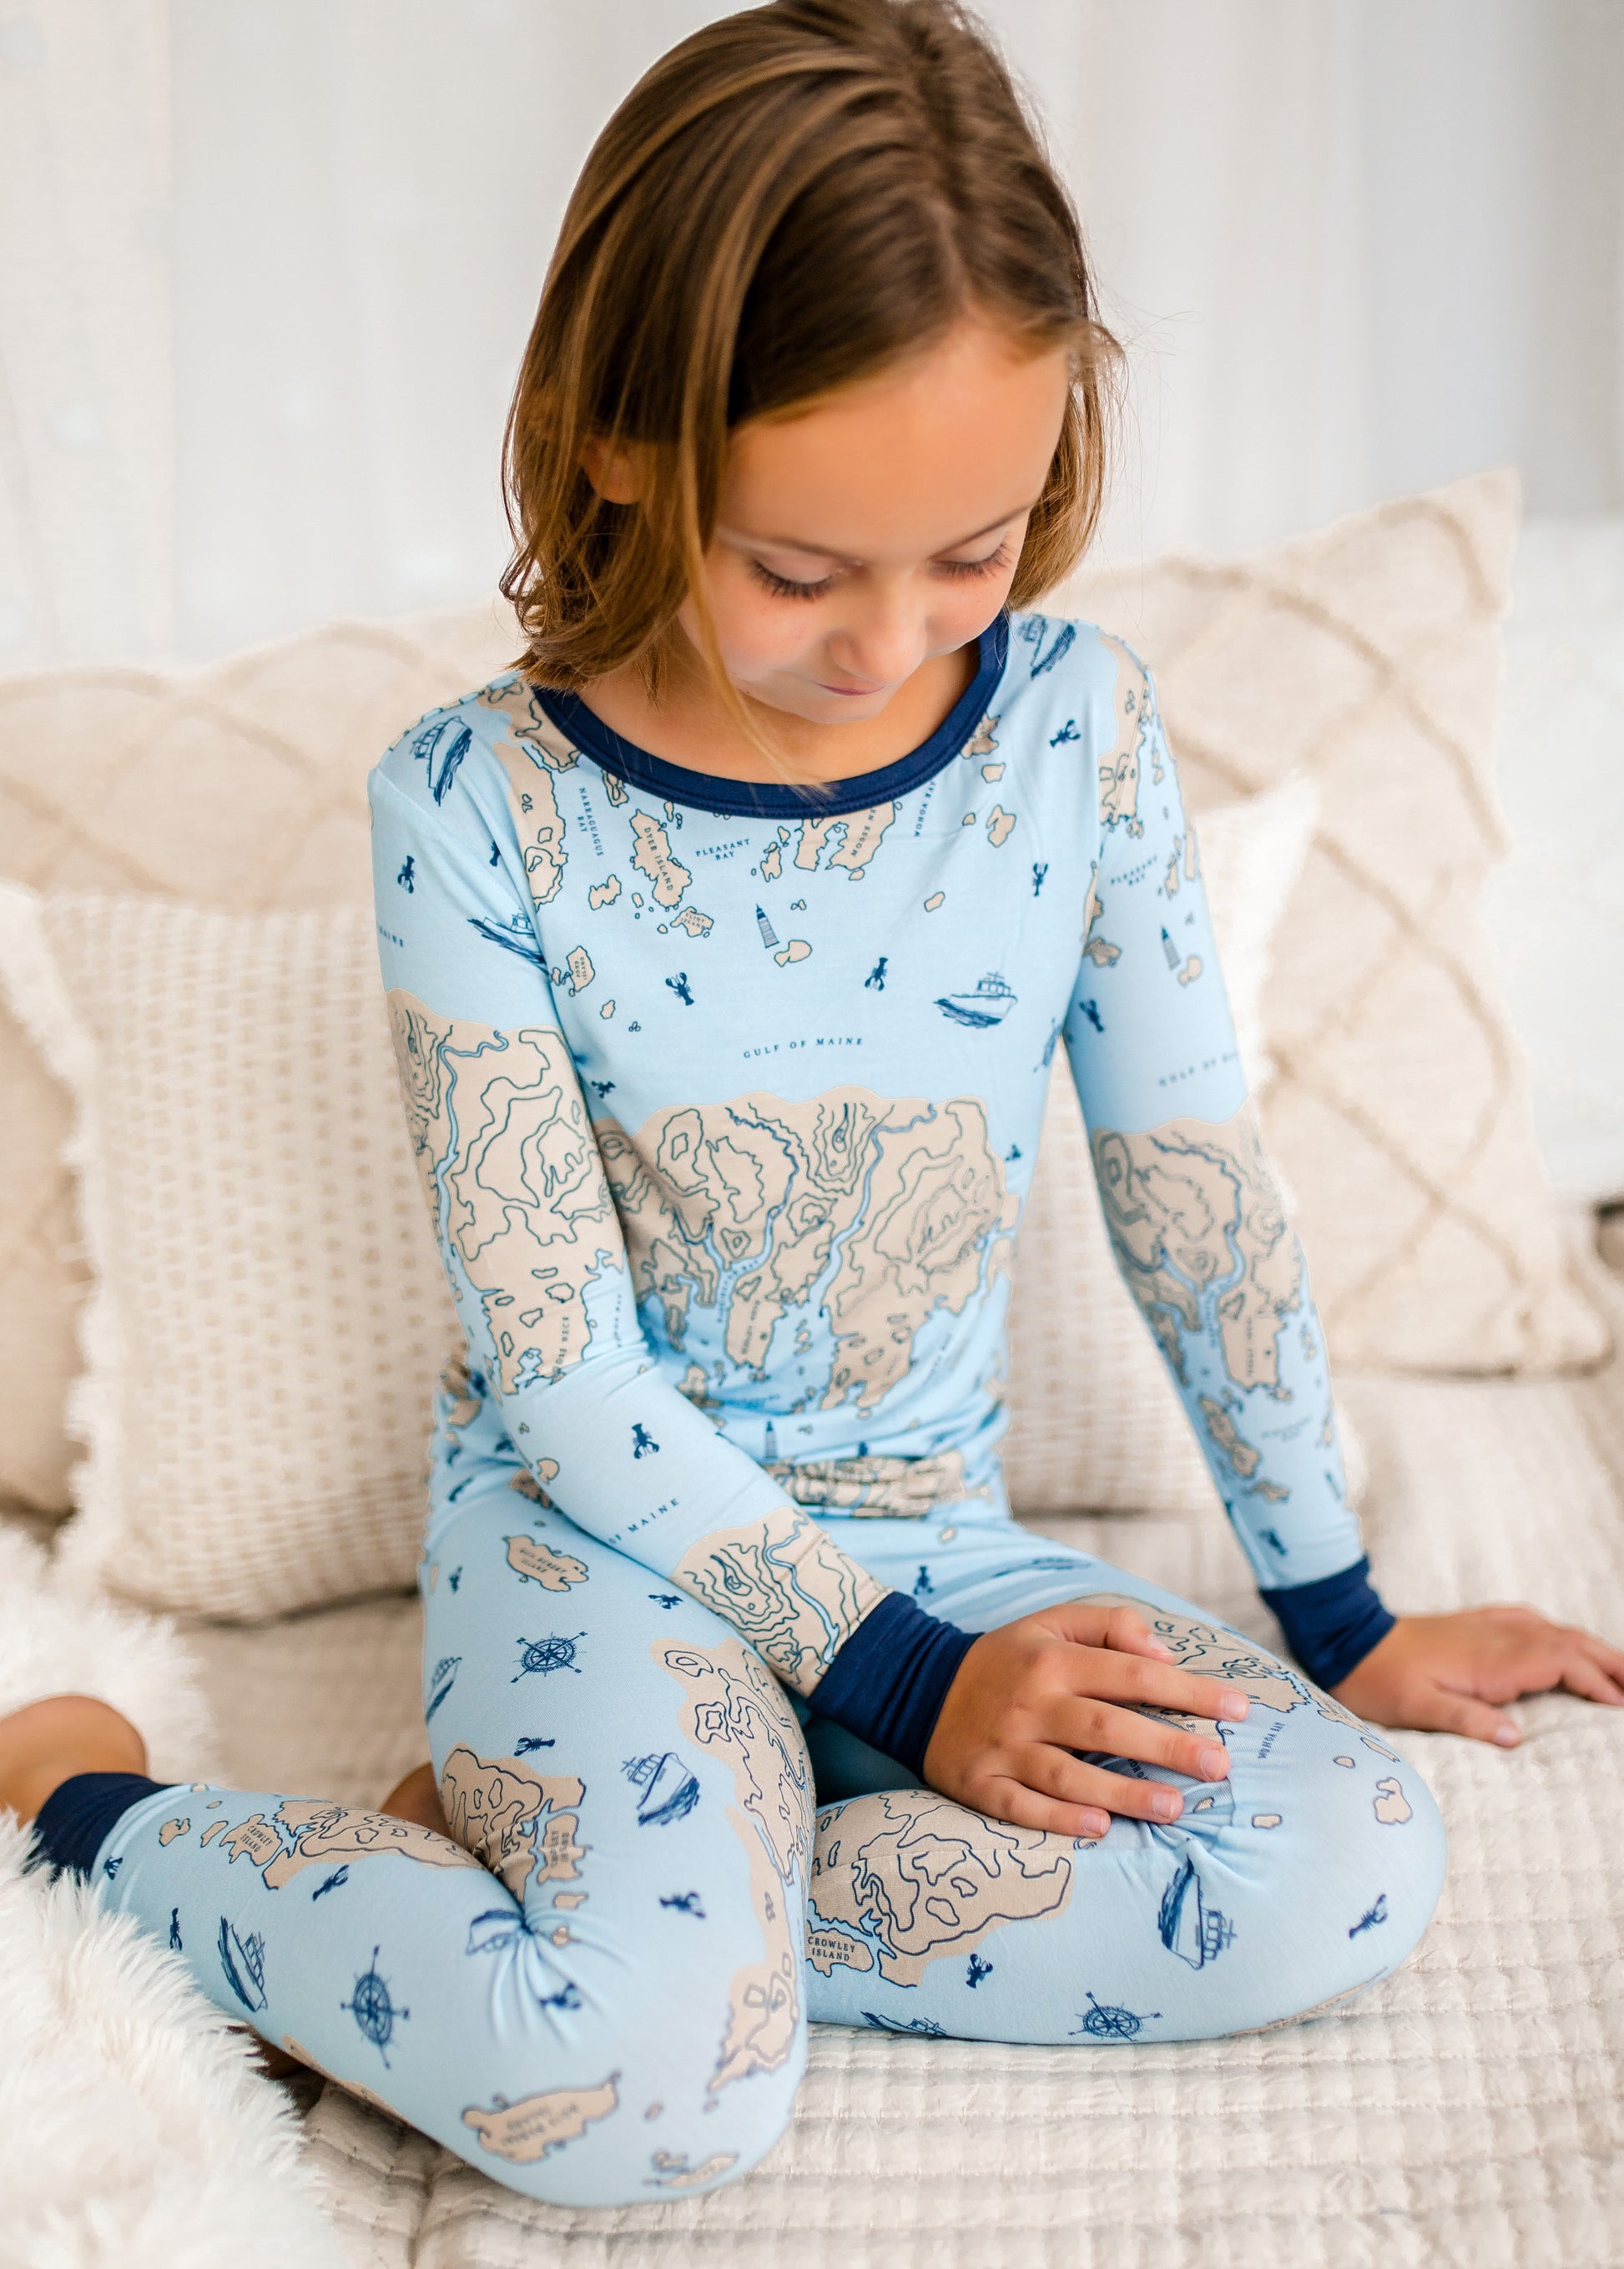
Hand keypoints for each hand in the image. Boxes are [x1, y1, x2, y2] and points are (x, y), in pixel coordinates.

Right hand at [922, 1599, 1250, 1837]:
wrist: (916, 1687)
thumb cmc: (1006, 1659)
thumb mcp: (1051, 1622)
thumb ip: (1111, 1626)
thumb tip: (1166, 1657)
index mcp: (1053, 1659)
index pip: (1132, 1675)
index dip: (1187, 1692)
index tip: (1236, 1710)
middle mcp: (1032, 1703)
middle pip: (1107, 1727)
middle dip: (1169, 1746)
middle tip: (1220, 1767)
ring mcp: (1005, 1748)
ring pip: (1070, 1774)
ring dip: (1125, 1792)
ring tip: (1176, 1808)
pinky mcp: (981, 1785)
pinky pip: (1023, 1808)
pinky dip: (1060, 1819)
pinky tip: (1100, 1827)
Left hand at [1331, 1607, 1623, 1745]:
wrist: (1350, 1641)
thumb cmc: (1382, 1682)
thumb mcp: (1418, 1709)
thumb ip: (1468, 1720)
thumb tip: (1517, 1739)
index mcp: (1491, 1660)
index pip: (1560, 1664)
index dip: (1595, 1682)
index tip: (1620, 1705)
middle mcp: (1496, 1637)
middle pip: (1568, 1642)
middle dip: (1609, 1662)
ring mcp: (1487, 1625)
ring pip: (1554, 1630)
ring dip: (1590, 1648)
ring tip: (1621, 1671)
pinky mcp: (1476, 1622)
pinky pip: (1530, 1621)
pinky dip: (1559, 1632)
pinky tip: (1566, 1642)